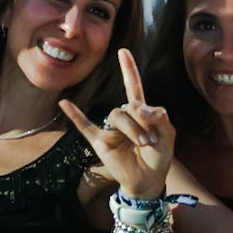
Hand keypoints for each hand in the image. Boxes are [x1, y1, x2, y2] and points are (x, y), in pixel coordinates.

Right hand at [60, 49, 172, 200]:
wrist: (149, 181)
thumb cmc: (159, 156)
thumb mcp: (168, 134)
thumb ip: (158, 116)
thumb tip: (137, 107)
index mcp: (140, 112)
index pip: (133, 87)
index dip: (129, 69)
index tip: (123, 52)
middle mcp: (124, 117)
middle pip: (128, 105)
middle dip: (142, 121)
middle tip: (150, 140)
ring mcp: (111, 129)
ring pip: (116, 115)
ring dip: (131, 128)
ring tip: (141, 143)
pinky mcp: (101, 142)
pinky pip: (85, 126)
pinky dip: (75, 114)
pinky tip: (64, 103)